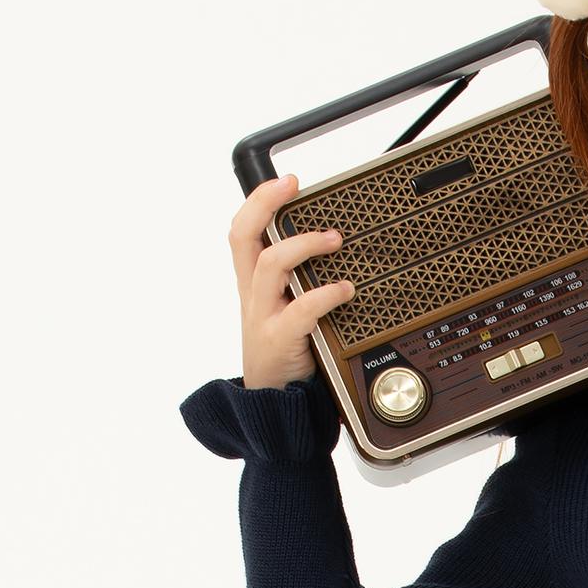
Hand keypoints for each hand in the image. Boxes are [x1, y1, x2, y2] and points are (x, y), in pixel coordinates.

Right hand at [230, 174, 355, 391]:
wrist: (272, 406)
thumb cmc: (286, 354)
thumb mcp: (285, 311)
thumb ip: (300, 284)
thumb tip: (337, 251)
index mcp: (252, 285)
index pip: (242, 231)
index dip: (259, 201)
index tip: (286, 181)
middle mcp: (253, 295)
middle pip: (244, 237)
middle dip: (266, 204)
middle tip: (296, 188)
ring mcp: (263, 317)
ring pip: (270, 265)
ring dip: (302, 245)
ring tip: (334, 239)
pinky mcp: (279, 340)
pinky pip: (300, 309)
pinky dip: (325, 295)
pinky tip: (345, 290)